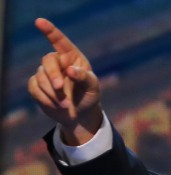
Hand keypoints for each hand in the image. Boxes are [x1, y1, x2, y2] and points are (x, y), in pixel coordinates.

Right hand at [27, 17, 102, 144]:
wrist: (80, 113)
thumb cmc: (89, 96)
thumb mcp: (93, 87)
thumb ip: (84, 77)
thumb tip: (70, 70)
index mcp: (72, 57)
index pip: (60, 41)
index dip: (49, 31)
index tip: (39, 22)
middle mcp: (57, 62)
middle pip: (48, 61)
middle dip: (53, 75)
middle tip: (60, 87)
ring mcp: (44, 73)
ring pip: (41, 77)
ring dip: (54, 93)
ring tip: (66, 104)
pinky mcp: (36, 85)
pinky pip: (35, 88)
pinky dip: (46, 99)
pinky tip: (56, 105)